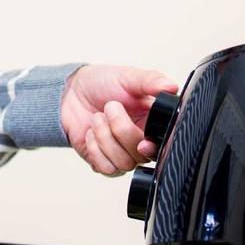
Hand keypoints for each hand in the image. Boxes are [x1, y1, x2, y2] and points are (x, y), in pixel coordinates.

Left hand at [61, 65, 178, 175]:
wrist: (72, 92)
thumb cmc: (103, 84)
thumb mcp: (128, 77)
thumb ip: (151, 81)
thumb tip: (172, 87)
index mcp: (154, 123)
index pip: (165, 145)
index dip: (154, 147)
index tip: (143, 141)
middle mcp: (141, 142)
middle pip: (141, 156)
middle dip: (121, 130)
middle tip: (110, 107)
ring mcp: (123, 155)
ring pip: (124, 163)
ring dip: (105, 137)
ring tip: (98, 117)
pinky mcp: (104, 163)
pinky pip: (106, 168)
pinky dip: (95, 148)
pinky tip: (91, 133)